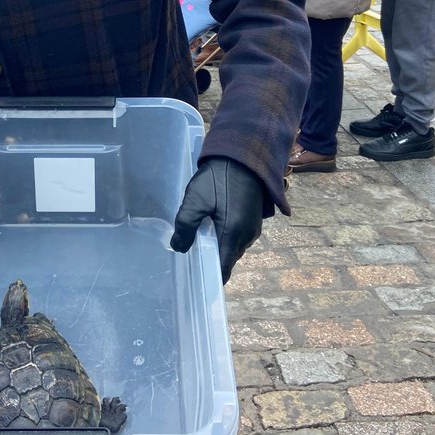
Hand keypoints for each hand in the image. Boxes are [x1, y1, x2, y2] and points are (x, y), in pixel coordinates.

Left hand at [170, 157, 264, 282]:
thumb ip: (185, 227)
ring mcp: (254, 228)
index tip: (195, 277)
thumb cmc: (218, 178)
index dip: (209, 277)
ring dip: (220, 245)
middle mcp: (247, 237)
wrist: (243, 156)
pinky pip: (239, 236)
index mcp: (233, 235)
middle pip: (228, 259)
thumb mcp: (195, 200)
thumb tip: (179, 248)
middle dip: (212, 258)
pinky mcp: (255, 219)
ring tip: (202, 234)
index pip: (223, 270)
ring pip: (233, 247)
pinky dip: (227, 235)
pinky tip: (215, 222)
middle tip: (193, 249)